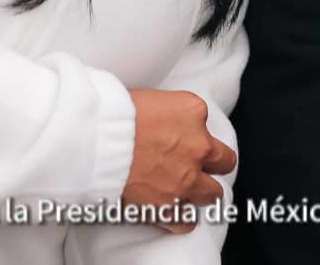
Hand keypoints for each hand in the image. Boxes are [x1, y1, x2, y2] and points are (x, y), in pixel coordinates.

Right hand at [123, 88, 236, 234]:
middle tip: (195, 166)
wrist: (95, 141)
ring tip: (185, 191)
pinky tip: (172, 212)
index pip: (207, 125)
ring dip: (201, 192)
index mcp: (193, 112)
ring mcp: (187, 178)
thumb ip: (169, 113)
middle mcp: (198, 145)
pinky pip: (188, 221)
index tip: (180, 139)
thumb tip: (164, 123)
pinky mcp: (170, 205)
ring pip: (213, 194)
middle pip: (224, 161)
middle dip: (212, 165)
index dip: (192, 134)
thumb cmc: (113, 114)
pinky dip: (181, 219)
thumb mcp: (150, 98)